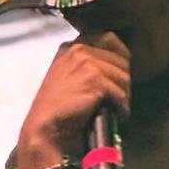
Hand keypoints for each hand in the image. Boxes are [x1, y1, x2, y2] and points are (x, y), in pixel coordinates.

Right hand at [17, 31, 130, 161]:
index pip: (109, 39)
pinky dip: (121, 108)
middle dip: (122, 81)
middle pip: (121, 59)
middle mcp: (79, 50)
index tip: (120, 74)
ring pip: (124, 77)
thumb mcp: (65, 77)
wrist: (44, 129)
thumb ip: (84, 65)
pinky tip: (115, 115)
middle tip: (117, 98)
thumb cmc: (54, 111)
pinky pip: (121, 93)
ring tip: (115, 108)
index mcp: (71, 48)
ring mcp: (87, 64)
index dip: (120, 56)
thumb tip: (113, 66)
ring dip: (123, 96)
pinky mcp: (95, 81)